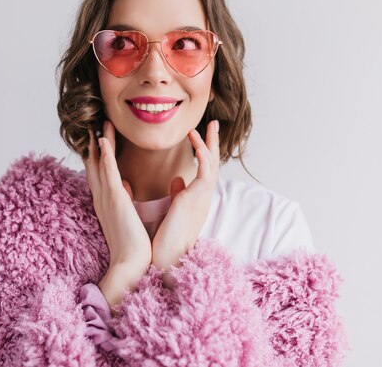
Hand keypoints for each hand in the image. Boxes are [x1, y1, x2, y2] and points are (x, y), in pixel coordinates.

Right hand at [83, 119, 151, 282]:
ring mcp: (106, 197)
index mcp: (105, 201)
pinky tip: (103, 140)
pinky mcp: (116, 199)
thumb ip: (124, 199)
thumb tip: (126, 186)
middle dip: (93, 143)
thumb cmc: (132, 243)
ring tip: (98, 123)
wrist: (131, 263)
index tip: (97, 135)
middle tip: (92, 123)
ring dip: (99, 142)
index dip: (96, 153)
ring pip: (100, 163)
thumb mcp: (126, 216)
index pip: (98, 171)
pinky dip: (105, 155)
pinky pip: (109, 172)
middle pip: (94, 164)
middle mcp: (101, 197)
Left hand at [151, 120, 220, 288]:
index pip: (204, 170)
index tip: (199, 135)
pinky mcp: (197, 197)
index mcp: (197, 198)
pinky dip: (202, 153)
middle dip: (213, 142)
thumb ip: (178, 194)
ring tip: (208, 124)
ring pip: (213, 163)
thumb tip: (177, 180)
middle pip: (213, 163)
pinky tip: (196, 139)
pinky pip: (206, 170)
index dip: (205, 151)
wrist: (168, 257)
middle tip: (213, 123)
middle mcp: (203, 196)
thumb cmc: (167, 238)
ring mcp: (202, 196)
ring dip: (210, 143)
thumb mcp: (174, 211)